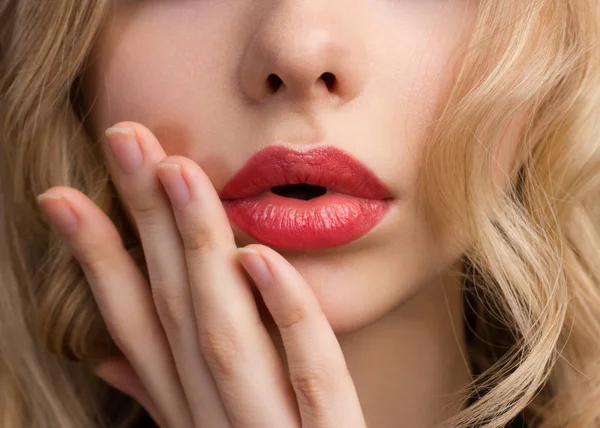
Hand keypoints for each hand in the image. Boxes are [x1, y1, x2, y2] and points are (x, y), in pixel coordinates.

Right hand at [37, 122, 366, 427]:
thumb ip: (161, 395)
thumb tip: (109, 355)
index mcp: (187, 411)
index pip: (133, 323)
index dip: (97, 259)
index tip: (64, 195)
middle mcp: (215, 418)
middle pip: (173, 307)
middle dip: (143, 222)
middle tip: (126, 138)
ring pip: (226, 331)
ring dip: (198, 250)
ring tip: (178, 172)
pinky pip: (312, 376)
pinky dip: (285, 317)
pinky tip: (261, 256)